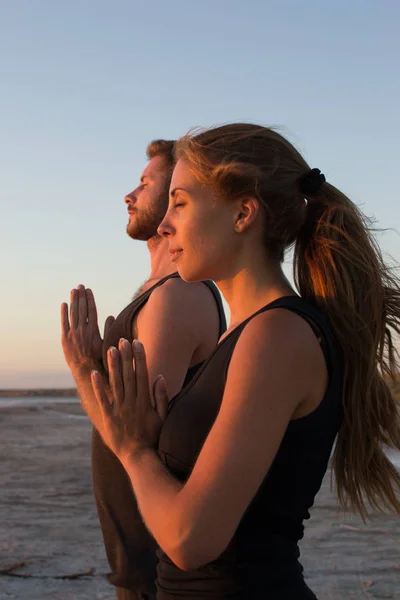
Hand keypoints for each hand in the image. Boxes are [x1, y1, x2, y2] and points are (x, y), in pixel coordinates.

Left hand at [61, 284, 114, 376]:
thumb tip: (111, 316)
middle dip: (81, 296)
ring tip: (73, 290)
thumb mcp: (106, 344)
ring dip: (73, 301)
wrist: (85, 371)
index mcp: (94, 330)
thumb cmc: (99, 359)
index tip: (89, 290)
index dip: (90, 299)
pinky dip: (64, 313)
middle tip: (80, 286)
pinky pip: (64, 322)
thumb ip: (108, 329)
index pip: (92, 310)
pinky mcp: (65, 339)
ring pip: (73, 313)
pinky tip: (64, 304)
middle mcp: (83, 330)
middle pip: (82, 309)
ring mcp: (73, 334)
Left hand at [90, 339, 168, 462]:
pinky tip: (94, 374)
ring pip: (115, 384)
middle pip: (128, 375)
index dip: (139, 358)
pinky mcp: (107, 418)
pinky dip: (97, 387)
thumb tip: (160, 376)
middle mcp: (131, 403)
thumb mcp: (163, 417)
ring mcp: (119, 410)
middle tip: (122, 340)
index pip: (142, 374)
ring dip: (112, 366)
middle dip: (125, 356)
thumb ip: (162, 397)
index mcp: (145, 401)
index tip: (137, 343)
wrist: (139, 457)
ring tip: (110, 349)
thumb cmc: (153, 437)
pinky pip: (102, 400)